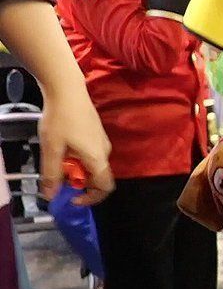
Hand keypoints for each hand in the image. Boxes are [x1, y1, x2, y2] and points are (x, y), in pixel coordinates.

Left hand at [40, 87, 113, 205]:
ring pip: (91, 165)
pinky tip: (62, 145)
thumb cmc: (61, 118)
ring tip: (57, 156)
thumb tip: (51, 196)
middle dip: (77, 181)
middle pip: (96, 177)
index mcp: (97, 158)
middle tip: (57, 174)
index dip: (91, 198)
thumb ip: (51, 175)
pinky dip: (77, 157)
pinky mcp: (96, 134)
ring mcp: (102, 141)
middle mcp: (104, 151)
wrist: (67, 89)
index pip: (105, 188)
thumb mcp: (51, 149)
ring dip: (75, 168)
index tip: (72, 198)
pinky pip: (90, 154)